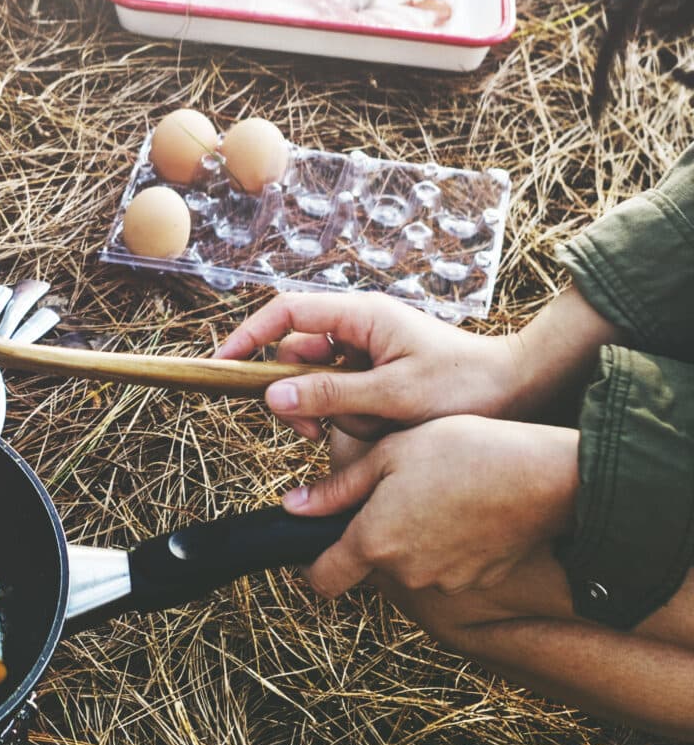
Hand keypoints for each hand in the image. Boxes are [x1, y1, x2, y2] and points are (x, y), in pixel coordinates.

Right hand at [214, 291, 525, 441]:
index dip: (249, 336)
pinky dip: (347, 417)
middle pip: (294, 354)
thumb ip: (332, 394)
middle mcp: (359, 327)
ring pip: (315, 381)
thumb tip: (273, 394)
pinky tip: (375, 429)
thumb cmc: (467, 386)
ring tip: (365, 430)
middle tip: (310, 431)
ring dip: (329, 412)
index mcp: (363, 315)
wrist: (521, 392)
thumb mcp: (395, 395)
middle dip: (297, 394)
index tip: (223, 366)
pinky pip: (339, 395)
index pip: (286, 312)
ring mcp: (366, 350)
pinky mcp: (374, 373)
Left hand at [287, 416, 578, 596]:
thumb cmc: (465, 452)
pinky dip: (450, 546)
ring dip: (414, 540)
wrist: (547, 476)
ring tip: (439, 495)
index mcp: (375, 542)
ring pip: (412, 565)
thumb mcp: (389, 454)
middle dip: (375, 536)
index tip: (317, 548)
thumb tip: (294, 508)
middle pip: (373, 564)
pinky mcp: (481, 581)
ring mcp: (447, 582)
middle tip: (398, 492)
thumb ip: (337, 489)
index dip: (314, 566)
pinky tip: (468, 510)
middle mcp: (407, 573)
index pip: (324, 580)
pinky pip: (450, 566)